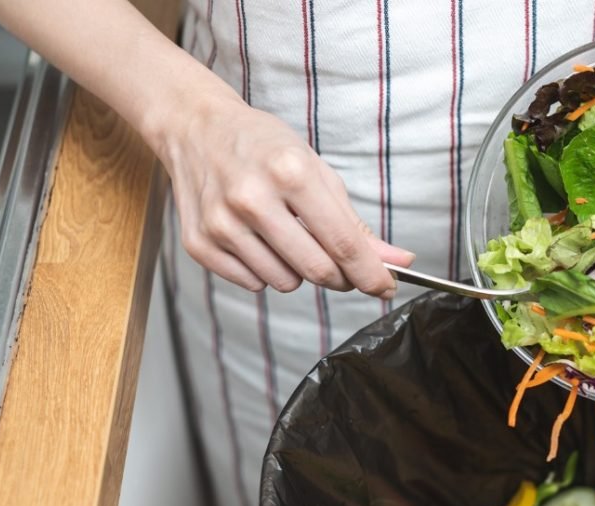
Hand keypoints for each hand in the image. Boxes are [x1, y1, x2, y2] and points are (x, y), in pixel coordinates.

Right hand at [154, 88, 413, 295]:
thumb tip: (398, 263)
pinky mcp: (199, 243)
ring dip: (297, 270)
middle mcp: (251, 198)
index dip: (371, 273)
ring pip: (285, 282)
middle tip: (340, 263)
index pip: (342, 242)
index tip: (387, 286)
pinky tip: (256, 239)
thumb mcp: (316, 170)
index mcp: (289, 172)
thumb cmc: (263, 146)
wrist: (196, 128)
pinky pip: (252, 283)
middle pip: (317, 270)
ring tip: (284, 235)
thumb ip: (355, 223)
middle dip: (339, 276)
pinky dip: (263, 271)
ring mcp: (221, 223)